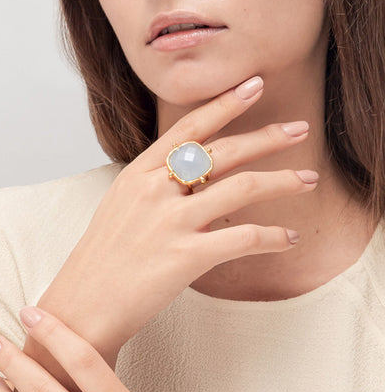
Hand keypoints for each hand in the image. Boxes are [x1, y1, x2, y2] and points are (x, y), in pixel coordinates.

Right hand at [37, 75, 317, 354]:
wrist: (83, 306)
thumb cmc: (103, 260)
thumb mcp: (123, 209)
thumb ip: (159, 188)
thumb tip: (200, 183)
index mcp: (139, 173)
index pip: (189, 126)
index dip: (226, 103)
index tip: (254, 85)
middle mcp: (156, 189)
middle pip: (224, 150)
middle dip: (268, 136)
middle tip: (300, 127)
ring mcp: (171, 222)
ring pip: (242, 187)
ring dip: (283, 181)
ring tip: (308, 179)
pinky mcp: (186, 256)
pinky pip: (243, 238)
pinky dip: (272, 237)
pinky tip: (289, 237)